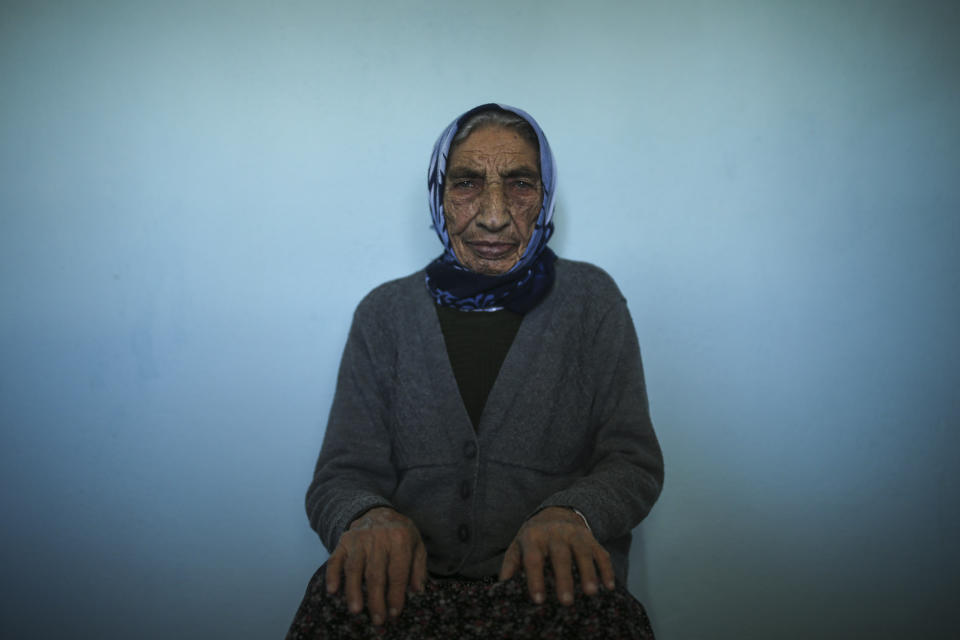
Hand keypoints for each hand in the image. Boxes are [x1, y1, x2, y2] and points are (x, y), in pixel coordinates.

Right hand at [325, 507, 426, 625]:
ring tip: (356, 610)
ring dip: (353, 591)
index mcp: (400, 539)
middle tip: (378, 619)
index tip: (394, 613)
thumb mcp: (416, 544)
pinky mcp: (343, 541)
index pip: (397, 572)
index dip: (396, 594)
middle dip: (376, 599)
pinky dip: (332, 575)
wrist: (377, 511)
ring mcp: (358, 539)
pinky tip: (332, 591)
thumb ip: (418, 567)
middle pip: (375, 573)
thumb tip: (417, 590)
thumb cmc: (400, 533)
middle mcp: (378, 538)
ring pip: (354, 568)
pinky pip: (335, 559)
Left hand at [498, 506, 614, 605]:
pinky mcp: (591, 537)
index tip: (538, 600)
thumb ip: (511, 565)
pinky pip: (600, 552)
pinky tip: (608, 586)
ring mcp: (575, 533)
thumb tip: (502, 587)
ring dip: (588, 572)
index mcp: (533, 536)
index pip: (533, 558)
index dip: (535, 579)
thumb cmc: (533, 537)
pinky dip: (606, 569)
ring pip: (582, 552)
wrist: (556, 512)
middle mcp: (555, 532)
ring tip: (590, 593)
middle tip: (566, 602)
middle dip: (564, 578)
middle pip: (560, 555)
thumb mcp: (518, 546)